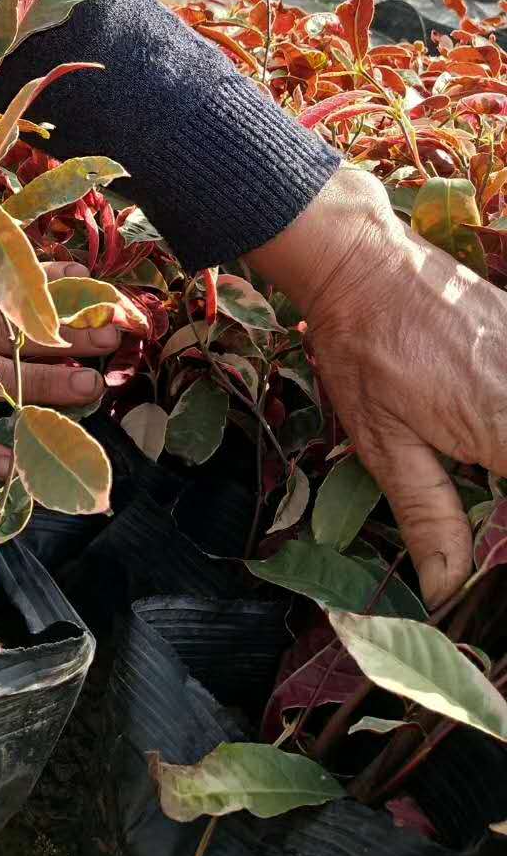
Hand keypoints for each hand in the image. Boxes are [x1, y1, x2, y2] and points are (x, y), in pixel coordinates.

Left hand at [247, 166, 506, 606]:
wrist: (364, 264)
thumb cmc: (364, 351)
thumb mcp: (385, 443)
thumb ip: (429, 517)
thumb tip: (447, 591)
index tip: (498, 552)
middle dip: (505, 486)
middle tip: (483, 492)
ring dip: (504, 453)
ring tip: (480, 464)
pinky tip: (486, 440)